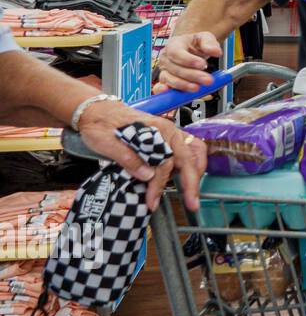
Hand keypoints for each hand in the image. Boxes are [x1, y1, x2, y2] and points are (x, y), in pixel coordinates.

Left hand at [76, 100, 206, 211]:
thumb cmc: (100, 125)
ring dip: (196, 172)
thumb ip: (127, 157)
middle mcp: (168, 131)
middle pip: (188, 158)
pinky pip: (190, 149)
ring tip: (192, 191)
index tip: (152, 202)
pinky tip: (185, 176)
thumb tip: (147, 175)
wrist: (97, 112)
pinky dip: (192, 164)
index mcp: (155, 130)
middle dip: (192, 182)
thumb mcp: (105, 142)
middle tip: (192, 204)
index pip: (165, 162)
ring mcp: (170, 134)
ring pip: (195, 152)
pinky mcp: (167, 138)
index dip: (159, 184)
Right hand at [157, 31, 221, 92]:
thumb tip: (216, 51)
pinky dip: (166, 93)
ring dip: (184, 85)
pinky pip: (163, 88)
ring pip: (170, 79)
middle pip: (175, 69)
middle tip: (208, 80)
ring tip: (198, 88)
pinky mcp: (166, 81)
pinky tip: (172, 96)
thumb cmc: (195, 44)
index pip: (176, 52)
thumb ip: (210, 43)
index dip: (188, 60)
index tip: (203, 64)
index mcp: (174, 45)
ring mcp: (165, 71)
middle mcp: (166, 59)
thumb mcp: (205, 38)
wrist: (190, 49)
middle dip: (192, 76)